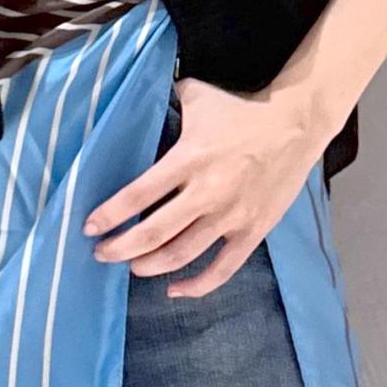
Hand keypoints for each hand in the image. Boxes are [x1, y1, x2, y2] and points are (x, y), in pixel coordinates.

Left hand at [80, 76, 327, 297]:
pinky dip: (197, 286)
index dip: (110, 215)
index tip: (90, 227)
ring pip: (182, 254)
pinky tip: (175, 290)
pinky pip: (222, 269)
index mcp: (189, 159)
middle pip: (154, 233)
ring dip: (150, 266)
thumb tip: (137, 97)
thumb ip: (165, 100)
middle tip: (102, 254)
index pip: (139, 194)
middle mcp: (207, 191)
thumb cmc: (241, 111)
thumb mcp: (197, 97)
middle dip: (121, 248)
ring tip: (131, 266)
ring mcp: (231, 215)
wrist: (296, 124)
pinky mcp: (253, 230)